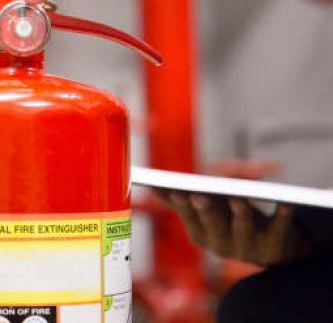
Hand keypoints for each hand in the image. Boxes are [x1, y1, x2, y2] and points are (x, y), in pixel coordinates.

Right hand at [154, 190, 311, 265]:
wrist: (271, 247)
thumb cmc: (230, 222)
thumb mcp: (206, 211)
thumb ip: (182, 202)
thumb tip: (153, 188)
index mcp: (202, 236)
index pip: (191, 220)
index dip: (185, 208)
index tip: (178, 192)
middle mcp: (222, 246)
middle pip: (213, 227)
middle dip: (207, 212)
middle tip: (200, 195)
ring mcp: (248, 248)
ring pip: (242, 230)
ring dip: (240, 214)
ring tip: (238, 198)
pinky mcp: (274, 246)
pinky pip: (277, 230)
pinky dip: (282, 216)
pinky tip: (284, 202)